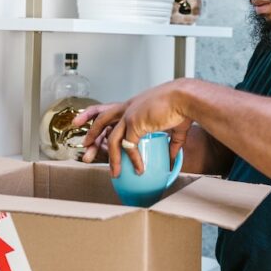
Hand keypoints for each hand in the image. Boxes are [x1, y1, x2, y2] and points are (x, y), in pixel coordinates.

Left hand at [72, 80, 192, 177]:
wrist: (185, 98)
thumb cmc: (182, 106)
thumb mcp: (175, 126)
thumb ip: (172, 142)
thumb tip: (173, 157)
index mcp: (135, 105)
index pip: (111, 112)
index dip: (101, 120)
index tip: (94, 129)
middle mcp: (128, 108)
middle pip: (101, 120)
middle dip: (91, 133)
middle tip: (85, 146)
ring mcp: (129, 115)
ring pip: (112, 139)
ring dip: (112, 158)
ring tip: (114, 173)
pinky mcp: (134, 123)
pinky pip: (128, 146)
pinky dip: (133, 159)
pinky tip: (139, 169)